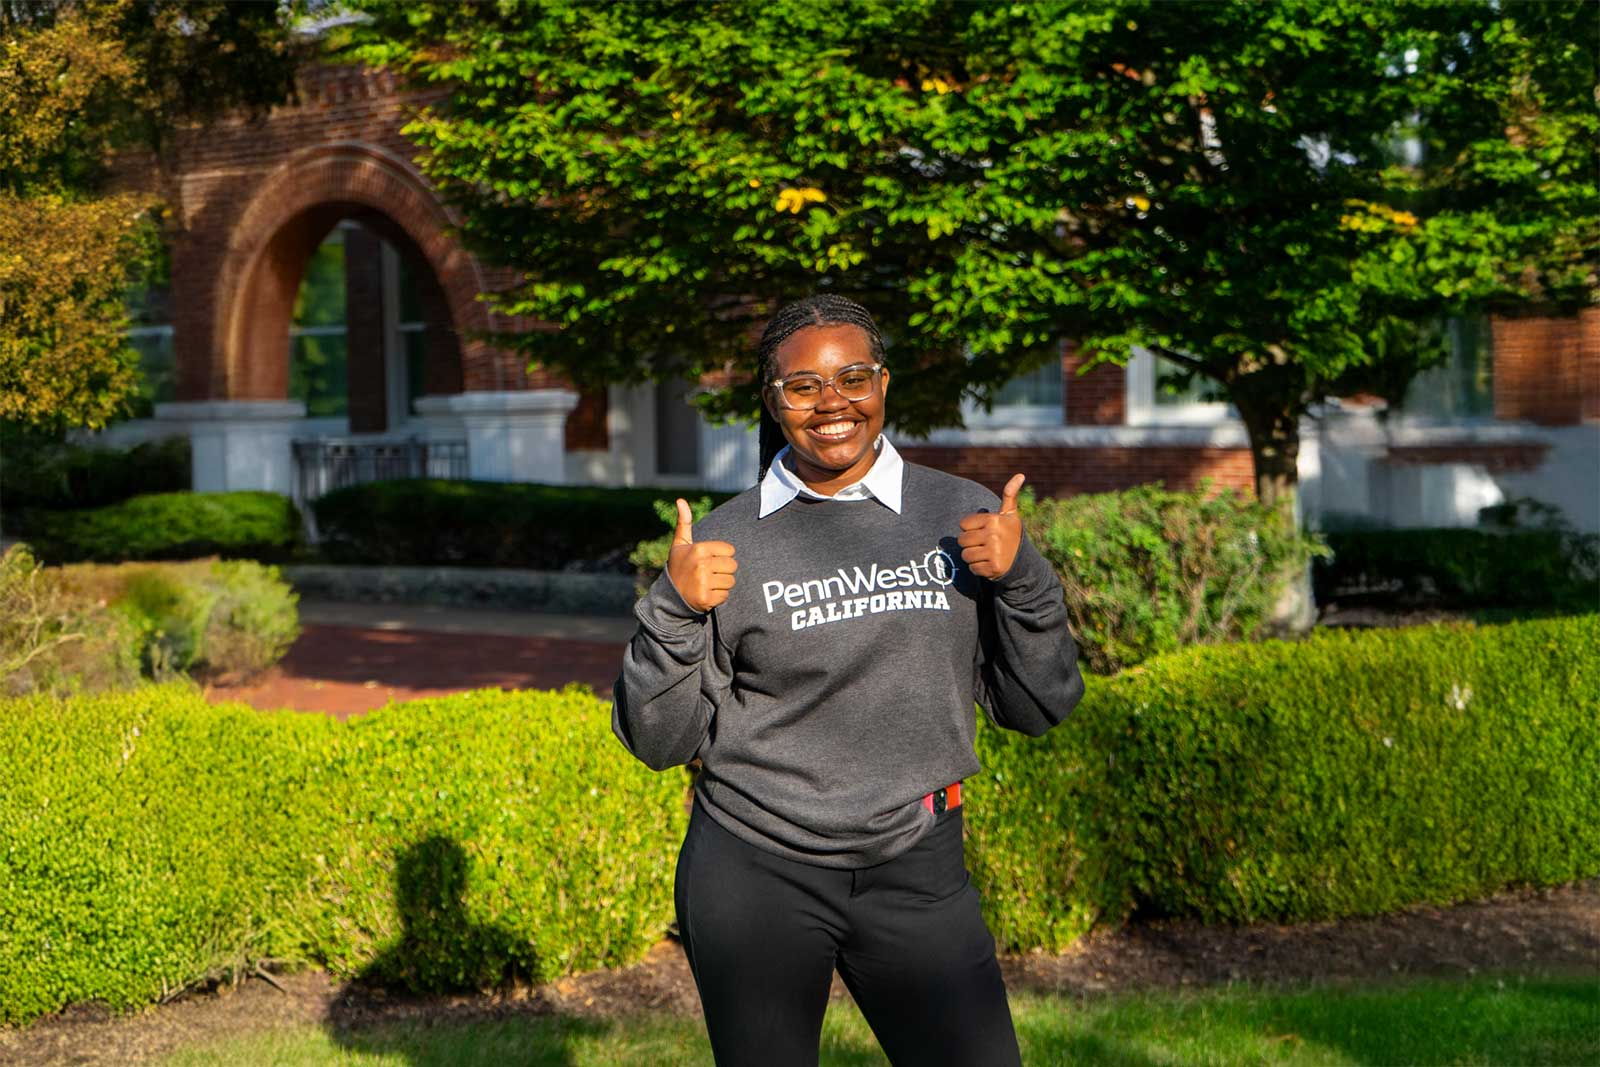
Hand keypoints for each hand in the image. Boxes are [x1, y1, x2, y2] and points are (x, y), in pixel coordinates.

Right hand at [665, 498, 737, 612]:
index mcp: (699, 549)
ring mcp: (703, 583)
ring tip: (707, 583)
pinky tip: (706, 593)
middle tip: (709, 573)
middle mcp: (702, 565)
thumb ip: (684, 522)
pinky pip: (725, 596)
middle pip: (733, 566)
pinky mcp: (706, 599)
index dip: (722, 555)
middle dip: (724, 570)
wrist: (668, 596)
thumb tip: (680, 500)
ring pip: (731, 581)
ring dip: (722, 584)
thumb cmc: (678, 566)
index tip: (709, 560)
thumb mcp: (680, 544)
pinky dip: (718, 597)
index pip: (730, 550)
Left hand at [957, 473, 1024, 579]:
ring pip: (965, 555)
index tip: (984, 531)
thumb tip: (1020, 475)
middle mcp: (994, 535)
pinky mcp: (993, 568)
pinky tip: (989, 564)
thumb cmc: (1011, 535)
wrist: (1024, 562)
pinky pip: (972, 568)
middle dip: (970, 543)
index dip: (971, 528)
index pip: (963, 524)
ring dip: (973, 557)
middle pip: (962, 540)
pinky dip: (978, 568)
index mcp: (994, 520)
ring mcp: (994, 552)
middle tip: (984, 544)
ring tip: (986, 554)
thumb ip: (1010, 495)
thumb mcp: (1011, 515)